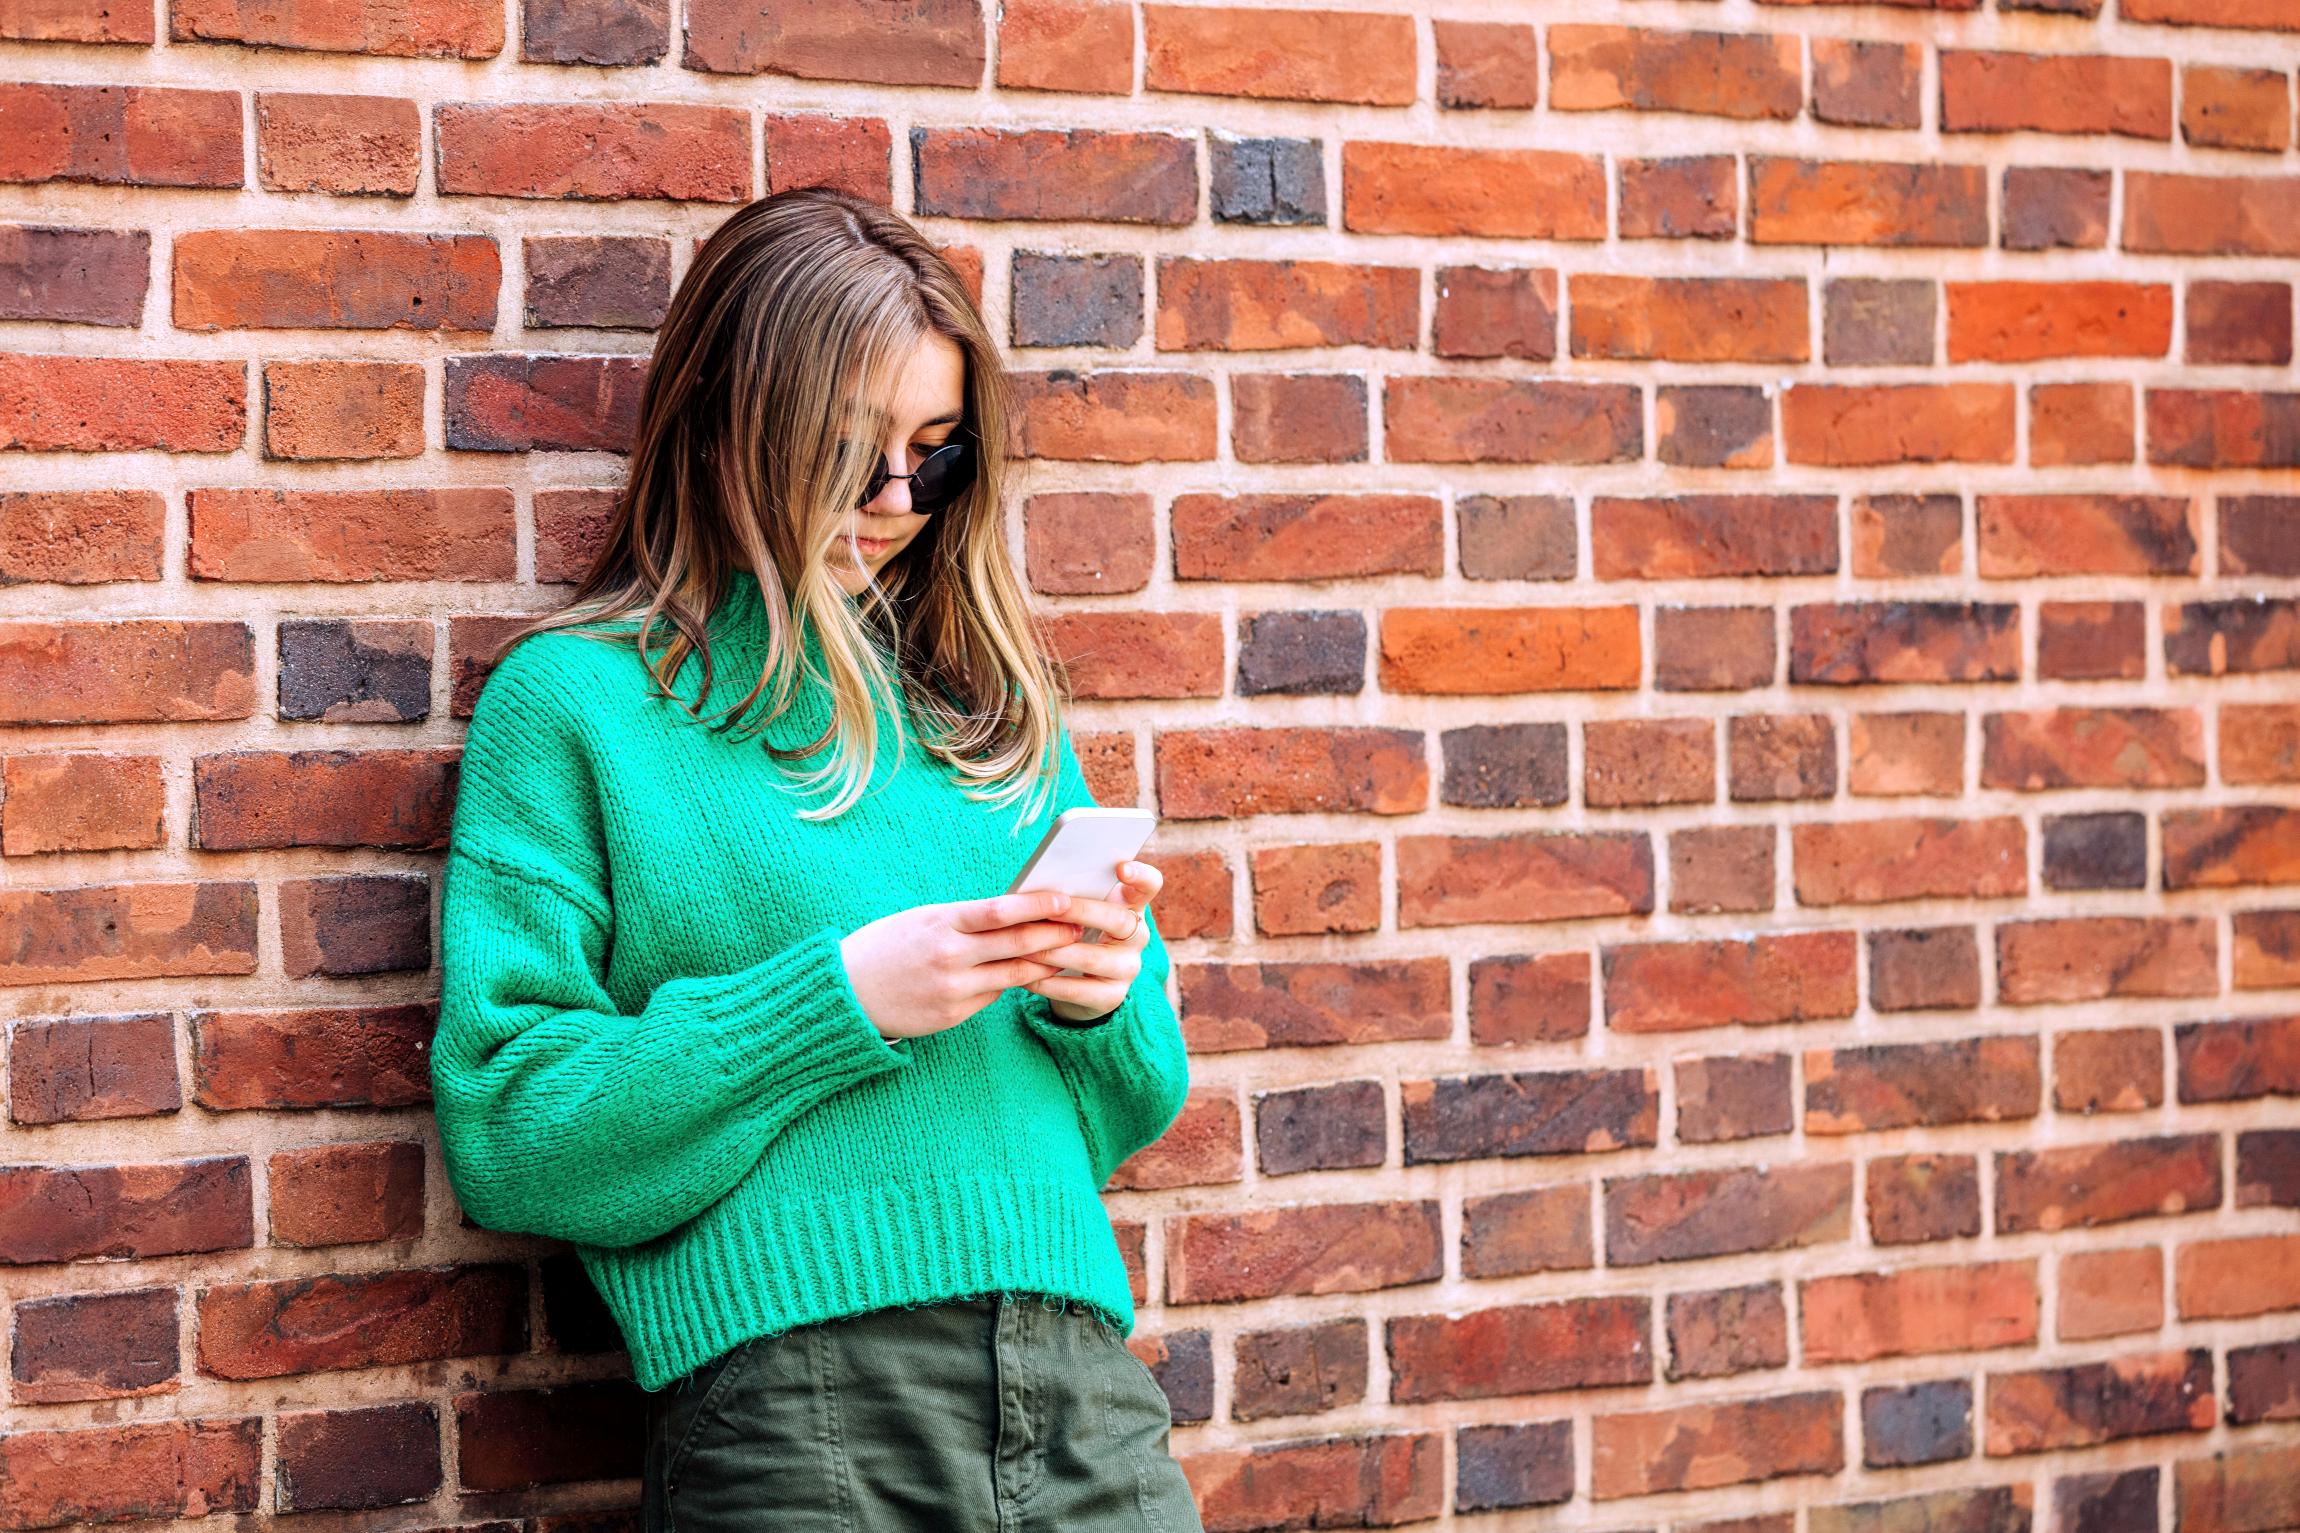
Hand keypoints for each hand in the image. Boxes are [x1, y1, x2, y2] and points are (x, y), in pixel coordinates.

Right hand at [840, 891, 1083, 1041]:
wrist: (846, 993)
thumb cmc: (887, 947)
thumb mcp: (923, 919)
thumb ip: (965, 918)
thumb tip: (1014, 911)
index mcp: (942, 922)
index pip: (1002, 910)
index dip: (1039, 905)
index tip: (1066, 899)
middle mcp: (951, 956)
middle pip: (1018, 944)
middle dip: (1056, 934)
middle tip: (1081, 925)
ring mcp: (954, 988)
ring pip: (1015, 974)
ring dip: (1046, 962)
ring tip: (1067, 950)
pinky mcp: (954, 1014)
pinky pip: (994, 995)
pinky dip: (1015, 982)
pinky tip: (1032, 974)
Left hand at [1019, 859, 1162, 1023]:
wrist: (1078, 984)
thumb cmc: (1072, 932)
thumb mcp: (1076, 912)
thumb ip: (1068, 897)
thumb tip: (1034, 889)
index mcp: (1130, 905)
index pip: (1149, 885)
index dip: (1140, 876)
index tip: (1121, 868)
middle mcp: (1137, 936)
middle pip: (1118, 920)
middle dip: (1081, 912)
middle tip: (1050, 908)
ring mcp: (1128, 968)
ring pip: (1093, 958)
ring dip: (1056, 951)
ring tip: (1026, 946)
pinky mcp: (1112, 997)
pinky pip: (1079, 990)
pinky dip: (1049, 982)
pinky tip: (1025, 976)